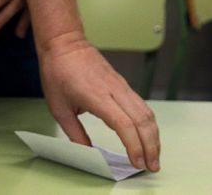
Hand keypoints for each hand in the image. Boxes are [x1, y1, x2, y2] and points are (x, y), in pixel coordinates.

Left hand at [39, 31, 160, 171]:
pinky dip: (148, 124)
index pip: (124, 125)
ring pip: (147, 113)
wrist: (64, 43)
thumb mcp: (58, 108)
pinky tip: (147, 137)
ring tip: (153, 156)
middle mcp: (114, 90)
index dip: (133, 146)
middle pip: (143, 121)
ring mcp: (121, 86)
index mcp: (96, 96)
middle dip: (151, 147)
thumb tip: (88, 152)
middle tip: (151, 167)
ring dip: (154, 136)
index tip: (136, 163)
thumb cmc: (57, 73)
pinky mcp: (123, 84)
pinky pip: (142, 106)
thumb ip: (75, 133)